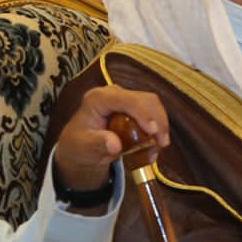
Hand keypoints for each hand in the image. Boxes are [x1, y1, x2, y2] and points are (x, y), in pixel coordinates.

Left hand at [53, 86, 170, 190]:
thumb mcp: (83, 147)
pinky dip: (158, 129)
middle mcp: (114, 94)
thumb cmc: (79, 145)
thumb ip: (97, 144)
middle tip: (162, 143)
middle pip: (145, 100)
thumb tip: (115, 145)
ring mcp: (125, 99)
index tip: (153, 132)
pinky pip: (153, 114)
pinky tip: (155, 145)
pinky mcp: (134, 106)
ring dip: (161, 125)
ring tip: (160, 146)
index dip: (143, 113)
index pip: (127, 100)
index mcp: (98, 98)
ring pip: (153, 105)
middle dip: (158, 120)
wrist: (80, 146)